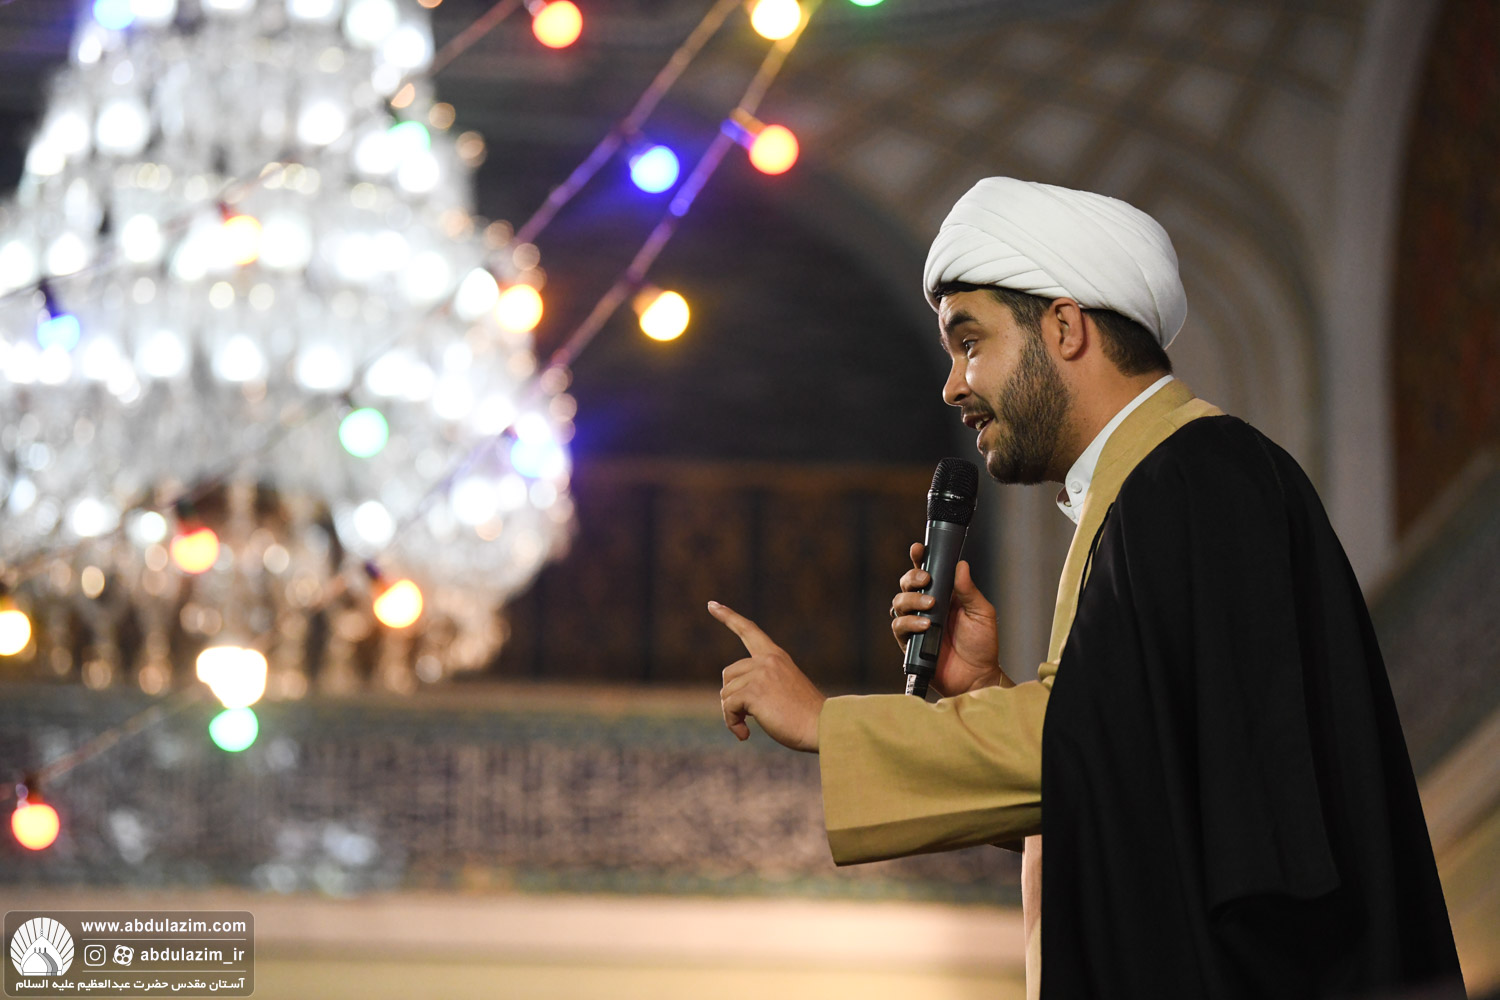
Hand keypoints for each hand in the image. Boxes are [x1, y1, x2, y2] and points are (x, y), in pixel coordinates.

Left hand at [710, 601, 825, 751]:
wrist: (822, 726)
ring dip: (732, 715)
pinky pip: (728, 707)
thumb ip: (760, 683)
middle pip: (728, 675)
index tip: (711, 605)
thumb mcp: (784, 690)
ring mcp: (760, 674)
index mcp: (776, 656)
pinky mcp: (754, 691)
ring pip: (726, 694)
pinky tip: (745, 735)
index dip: (728, 617)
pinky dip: (732, 723)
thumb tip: (728, 698)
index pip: (749, 630)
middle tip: (743, 718)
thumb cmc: (805, 716)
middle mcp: (767, 660)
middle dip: (731, 699)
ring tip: (747, 729)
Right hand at [891, 542, 1006, 697]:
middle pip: (906, 584)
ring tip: (930, 605)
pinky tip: (925, 625)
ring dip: (912, 600)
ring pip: (898, 602)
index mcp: (944, 595)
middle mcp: (926, 607)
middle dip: (912, 578)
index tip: (918, 549)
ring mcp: (916, 624)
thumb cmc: (982, 645)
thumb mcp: (982, 613)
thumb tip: (961, 564)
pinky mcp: (910, 642)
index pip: (926, 572)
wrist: (977, 676)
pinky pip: (899, 626)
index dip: (918, 559)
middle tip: (927, 580)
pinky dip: (909, 622)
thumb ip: (968, 590)